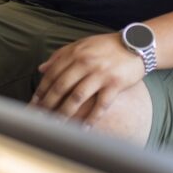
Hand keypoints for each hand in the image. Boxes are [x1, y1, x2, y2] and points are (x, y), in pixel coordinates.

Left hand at [31, 33, 145, 122]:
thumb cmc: (108, 46)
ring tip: (57, 126)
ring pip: (77, 98)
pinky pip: (100, 105)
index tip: (34, 104)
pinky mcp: (115, 84)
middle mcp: (86, 62)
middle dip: (48, 105)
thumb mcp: (84, 44)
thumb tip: (42, 68)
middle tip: (41, 119)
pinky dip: (91, 119)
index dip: (41, 90)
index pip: (53, 73)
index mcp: (76, 52)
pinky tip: (85, 128)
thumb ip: (62, 54)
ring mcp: (101, 73)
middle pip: (61, 87)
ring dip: (65, 114)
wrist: (138, 45)